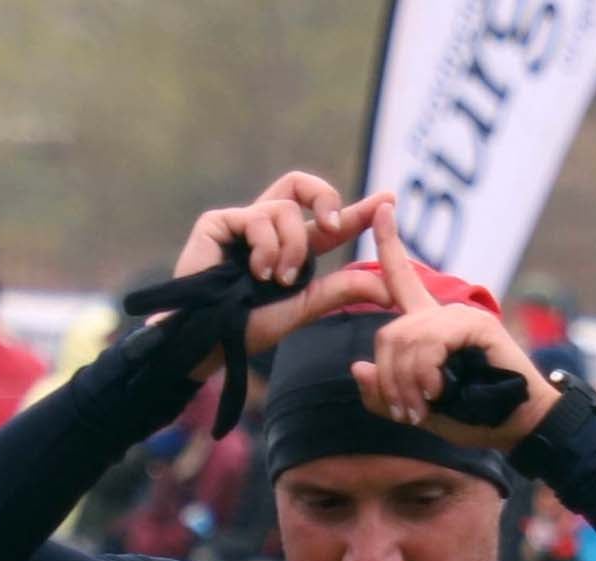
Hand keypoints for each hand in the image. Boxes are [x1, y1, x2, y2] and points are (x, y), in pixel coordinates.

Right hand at [171, 172, 396, 375]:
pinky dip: (267, 247)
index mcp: (288, 248)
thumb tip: (389, 289)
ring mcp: (240, 224)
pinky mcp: (218, 222)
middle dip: (324, 197)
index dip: (356, 210)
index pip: (326, 221)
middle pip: (299, 185)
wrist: (207, 341)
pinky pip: (258, 217)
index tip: (388, 200)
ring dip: (292, 247)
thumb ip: (341, 292)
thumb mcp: (303, 308)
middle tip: (335, 226)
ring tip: (279, 280)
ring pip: (285, 210)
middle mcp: (265, 230)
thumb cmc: (248, 328)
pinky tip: (258, 273)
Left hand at [348, 204, 559, 451]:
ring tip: (424, 407)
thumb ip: (385, 394)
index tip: (382, 206)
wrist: (517, 426)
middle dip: (389, 378)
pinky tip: (439, 392)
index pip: (401, 279)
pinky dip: (426, 373)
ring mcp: (460, 316)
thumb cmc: (472, 418)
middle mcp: (442, 315)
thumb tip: (358, 367)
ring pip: (405, 339)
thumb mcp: (417, 410)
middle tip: (406, 412)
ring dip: (407, 381)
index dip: (389, 244)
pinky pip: (430, 341)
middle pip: (388, 333)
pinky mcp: (475, 324)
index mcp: (428, 327)